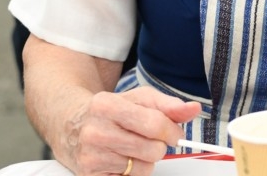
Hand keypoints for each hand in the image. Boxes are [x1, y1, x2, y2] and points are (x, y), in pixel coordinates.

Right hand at [59, 86, 200, 175]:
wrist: (73, 126)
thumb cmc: (112, 111)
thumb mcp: (140, 98)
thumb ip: (169, 105)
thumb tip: (193, 109)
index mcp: (107, 105)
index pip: (155, 124)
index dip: (173, 131)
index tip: (175, 133)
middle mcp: (95, 132)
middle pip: (152, 149)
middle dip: (159, 146)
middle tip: (150, 140)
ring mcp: (90, 156)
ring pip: (143, 168)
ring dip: (146, 160)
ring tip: (133, 148)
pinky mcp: (89, 175)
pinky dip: (133, 172)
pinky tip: (122, 159)